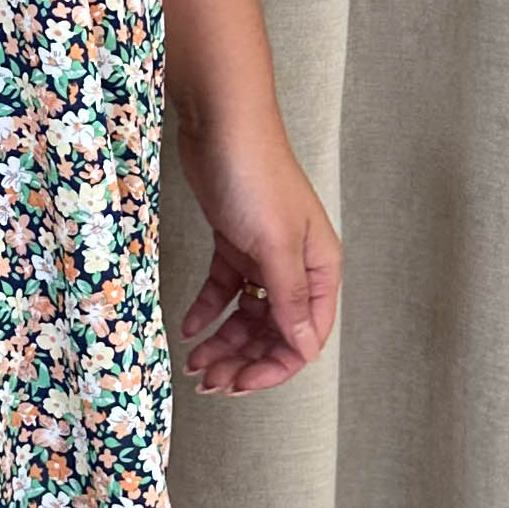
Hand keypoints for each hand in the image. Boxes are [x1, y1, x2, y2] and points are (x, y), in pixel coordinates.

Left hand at [171, 117, 340, 394]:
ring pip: (247, 314)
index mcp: (319, 269)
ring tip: (193, 363)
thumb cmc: (255, 176)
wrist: (221, 122)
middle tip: (208, 381)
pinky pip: (224, 289)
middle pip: (274, 330)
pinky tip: (189, 328)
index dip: (275, 367)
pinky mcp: (234, 242)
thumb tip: (303, 349)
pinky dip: (208, 310)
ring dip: (223, 341)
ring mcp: (264, 254)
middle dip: (244, 360)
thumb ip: (287, 299)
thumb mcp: (273, 245)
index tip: (240, 385)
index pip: (305, 336)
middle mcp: (296, 266)